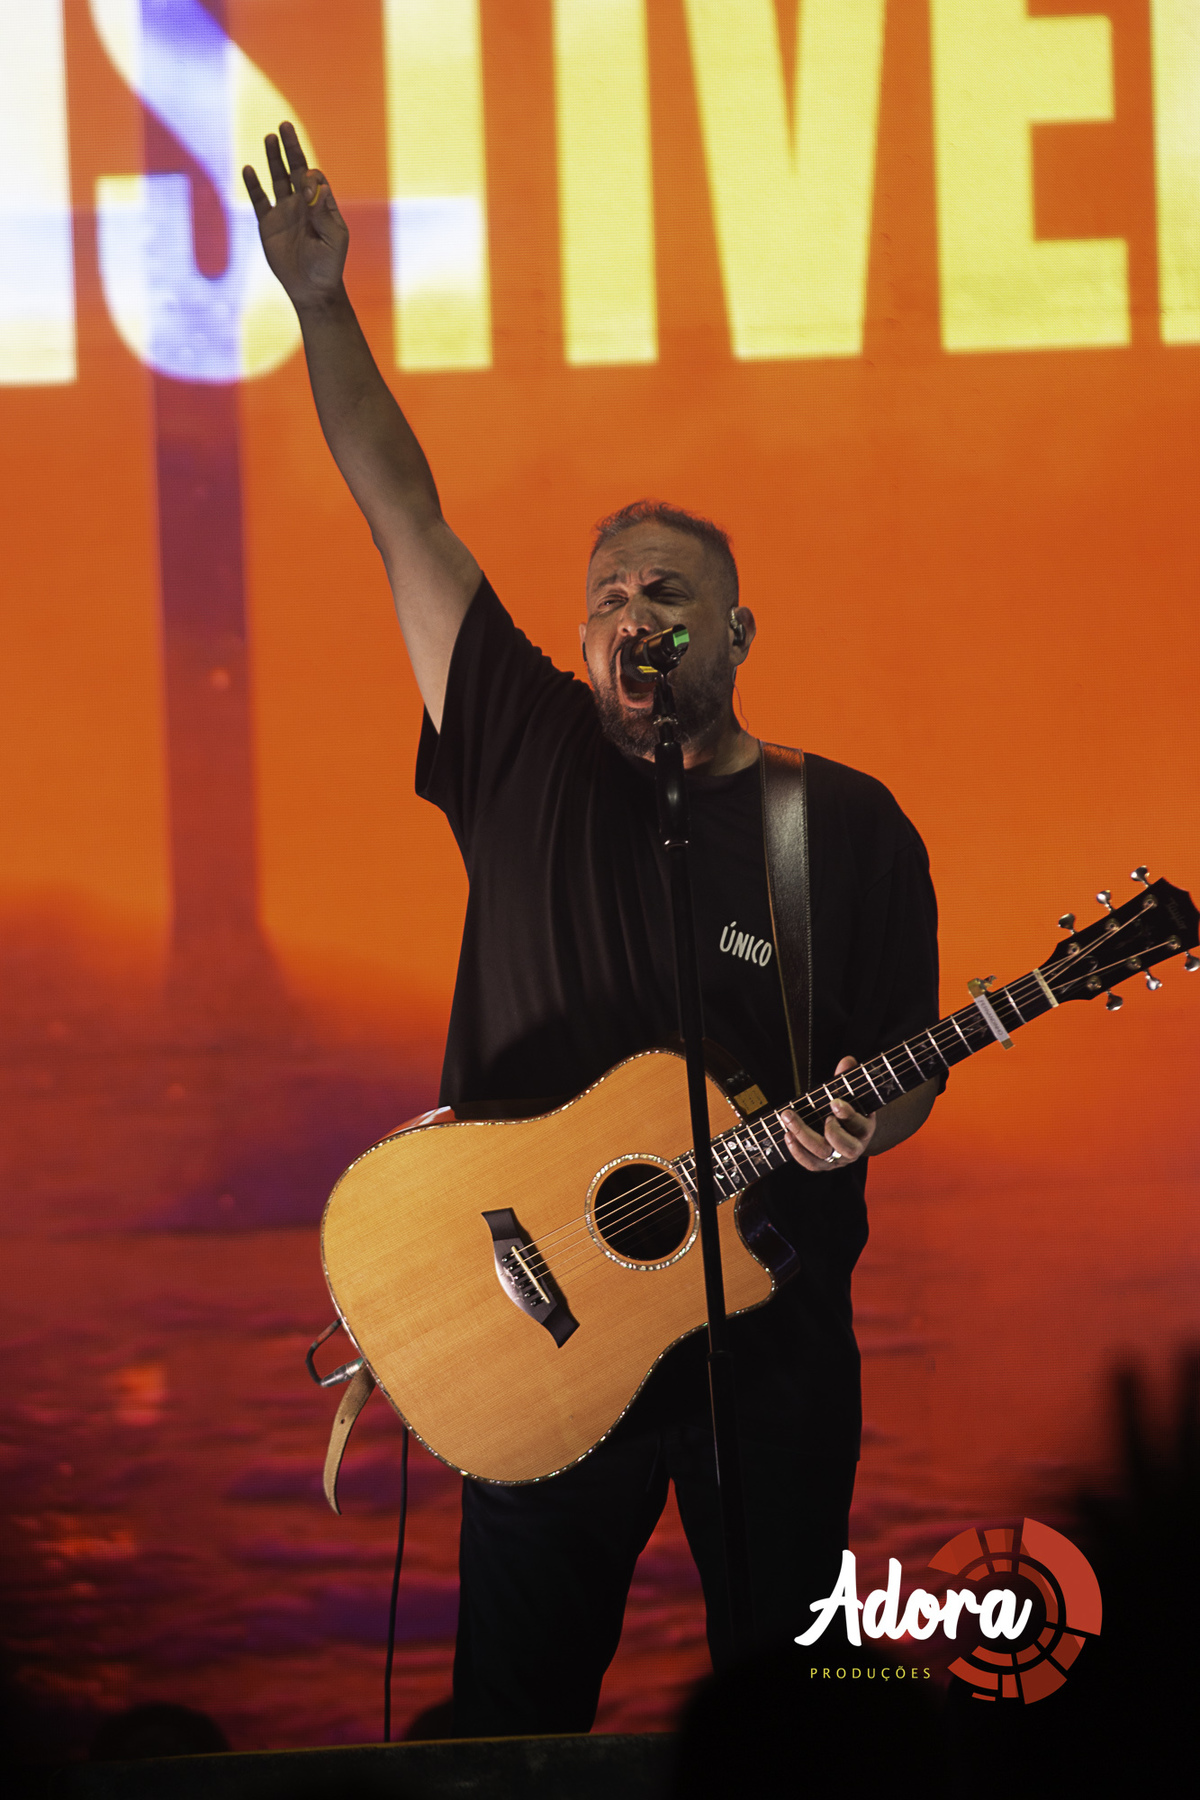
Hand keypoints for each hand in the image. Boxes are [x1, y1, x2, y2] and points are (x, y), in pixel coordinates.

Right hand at [243, 121, 347, 309]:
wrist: (312, 289)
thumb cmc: (329, 265)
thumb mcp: (333, 239)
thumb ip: (323, 213)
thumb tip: (316, 184)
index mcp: (320, 205)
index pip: (314, 179)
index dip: (310, 177)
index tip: (307, 185)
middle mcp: (302, 204)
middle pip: (294, 169)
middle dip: (290, 148)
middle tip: (285, 126)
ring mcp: (284, 212)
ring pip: (277, 178)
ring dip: (273, 158)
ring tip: (270, 137)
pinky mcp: (268, 224)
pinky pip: (259, 200)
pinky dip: (253, 185)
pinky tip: (249, 169)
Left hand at [780, 1056, 874, 1171]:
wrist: (849, 1132)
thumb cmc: (848, 1108)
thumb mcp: (851, 1093)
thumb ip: (847, 1079)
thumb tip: (847, 1061)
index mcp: (865, 1128)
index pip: (860, 1125)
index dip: (848, 1115)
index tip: (835, 1103)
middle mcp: (855, 1147)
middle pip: (845, 1146)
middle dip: (831, 1131)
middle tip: (819, 1115)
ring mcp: (838, 1158)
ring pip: (824, 1155)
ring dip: (804, 1137)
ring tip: (790, 1119)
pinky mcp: (824, 1165)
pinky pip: (811, 1164)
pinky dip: (797, 1152)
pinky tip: (788, 1135)